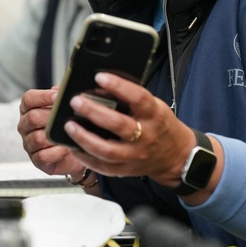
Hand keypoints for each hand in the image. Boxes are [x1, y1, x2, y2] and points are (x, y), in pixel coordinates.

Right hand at [18, 87, 84, 176]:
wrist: (77, 152)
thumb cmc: (69, 127)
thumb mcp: (66, 110)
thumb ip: (62, 98)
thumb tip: (61, 90)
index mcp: (29, 110)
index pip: (28, 99)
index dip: (43, 96)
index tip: (58, 96)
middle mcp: (25, 126)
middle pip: (32, 118)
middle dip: (51, 117)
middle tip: (67, 117)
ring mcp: (29, 144)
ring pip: (37, 138)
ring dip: (55, 136)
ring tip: (69, 134)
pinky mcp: (36, 160)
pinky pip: (43, 156)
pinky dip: (57, 152)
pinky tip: (66, 148)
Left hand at [61, 73, 203, 191]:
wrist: (175, 155)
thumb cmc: (160, 125)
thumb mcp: (154, 106)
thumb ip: (132, 98)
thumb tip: (101, 85)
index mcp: (154, 115)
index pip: (138, 98)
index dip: (119, 86)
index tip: (100, 76)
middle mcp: (146, 136)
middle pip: (119, 125)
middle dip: (94, 112)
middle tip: (76, 101)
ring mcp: (135, 155)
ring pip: (107, 150)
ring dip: (84, 138)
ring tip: (69, 125)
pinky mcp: (125, 170)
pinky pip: (101, 166)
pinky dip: (84, 156)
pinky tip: (73, 146)